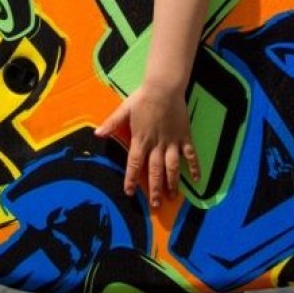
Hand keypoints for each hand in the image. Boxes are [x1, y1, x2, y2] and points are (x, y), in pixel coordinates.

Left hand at [95, 84, 199, 208]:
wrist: (164, 88)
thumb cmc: (143, 98)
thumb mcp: (124, 110)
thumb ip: (112, 123)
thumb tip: (97, 134)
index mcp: (140, 139)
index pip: (134, 164)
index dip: (131, 179)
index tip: (129, 192)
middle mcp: (156, 144)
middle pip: (154, 171)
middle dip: (154, 189)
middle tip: (155, 205)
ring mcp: (172, 142)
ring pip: (172, 167)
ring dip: (172, 183)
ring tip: (172, 197)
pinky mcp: (184, 137)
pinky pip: (190, 155)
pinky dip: (194, 167)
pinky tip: (196, 179)